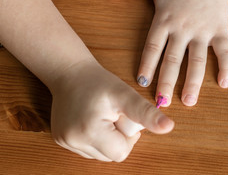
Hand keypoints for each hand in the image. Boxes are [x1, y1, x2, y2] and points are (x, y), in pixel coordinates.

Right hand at [49, 60, 173, 161]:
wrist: (69, 71)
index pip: (121, 152)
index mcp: (88, 131)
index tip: (122, 116)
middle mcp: (72, 140)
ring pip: (98, 154)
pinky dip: (93, 138)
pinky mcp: (60, 139)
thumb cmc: (97, 81)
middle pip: (109, 155)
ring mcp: (64, 141)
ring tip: (100, 116)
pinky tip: (90, 119)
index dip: (128, 136)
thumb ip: (145, 113)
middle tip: (112, 114)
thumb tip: (168, 127)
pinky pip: (86, 148)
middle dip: (116, 138)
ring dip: (105, 139)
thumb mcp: (124, 94)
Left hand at [103, 0, 227, 106]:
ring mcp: (203, 31)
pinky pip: (224, 51)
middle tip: (162, 102)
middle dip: (167, 82)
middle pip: (173, 60)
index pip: (153, 46)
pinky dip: (226, 66)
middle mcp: (183, 29)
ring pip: (198, 60)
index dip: (147, 64)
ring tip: (189, 101)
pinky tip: (224, 84)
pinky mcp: (220, 30)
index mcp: (165, 19)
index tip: (142, 82)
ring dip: (194, 82)